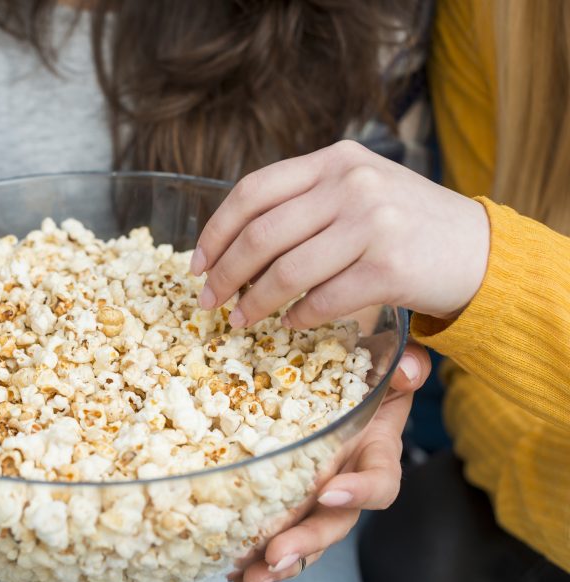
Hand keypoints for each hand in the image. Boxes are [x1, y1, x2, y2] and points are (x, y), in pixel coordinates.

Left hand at [193, 140, 490, 327]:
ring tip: (240, 320)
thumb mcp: (358, 191)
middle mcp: (352, 184)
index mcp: (335, 160)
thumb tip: (230, 244)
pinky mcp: (390, 268)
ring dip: (254, 303)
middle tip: (207, 301)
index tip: (196, 264)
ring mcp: (373, 224)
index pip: (253, 190)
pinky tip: (289, 325)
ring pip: (286, 272)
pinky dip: (297, 318)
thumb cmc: (407, 226)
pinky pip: (322, 301)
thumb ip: (304, 202)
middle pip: (261, 234)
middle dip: (224, 274)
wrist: (480, 251)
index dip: (215, 231)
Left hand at [231, 342, 430, 581]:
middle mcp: (348, 483)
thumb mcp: (388, 360)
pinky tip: (233, 578)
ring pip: (304, 539)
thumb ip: (404, 367)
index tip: (330, 491)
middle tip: (275, 556)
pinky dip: (255, 559)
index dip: (360, 490)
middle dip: (305, 543)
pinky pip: (275, 535)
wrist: (342, 378)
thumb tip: (406, 370)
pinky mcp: (288, 501)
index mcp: (376, 453)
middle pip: (334, 523)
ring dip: (277, 565)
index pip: (380, 481)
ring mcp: (317, 498)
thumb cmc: (365, 370)